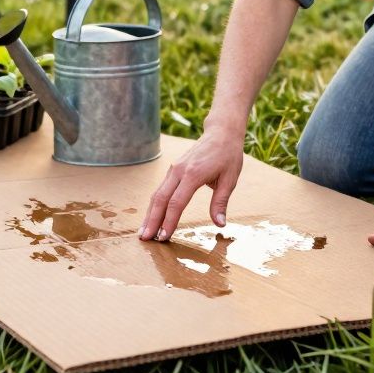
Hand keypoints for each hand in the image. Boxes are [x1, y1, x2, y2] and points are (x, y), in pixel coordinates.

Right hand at [140, 125, 244, 241]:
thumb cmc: (228, 156)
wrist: (221, 132)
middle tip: (145, 239)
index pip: (176, 202)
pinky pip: (160, 189)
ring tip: (144, 232)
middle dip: (152, 220)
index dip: (169, 221)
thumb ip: (221, 202)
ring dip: (150, 214)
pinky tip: (152, 217)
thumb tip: (220, 224)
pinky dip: (155, 205)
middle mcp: (179, 171)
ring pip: (157, 194)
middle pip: (160, 199)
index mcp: (193, 174)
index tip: (163, 237)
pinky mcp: (173, 170)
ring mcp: (174, 169)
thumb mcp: (230, 179)